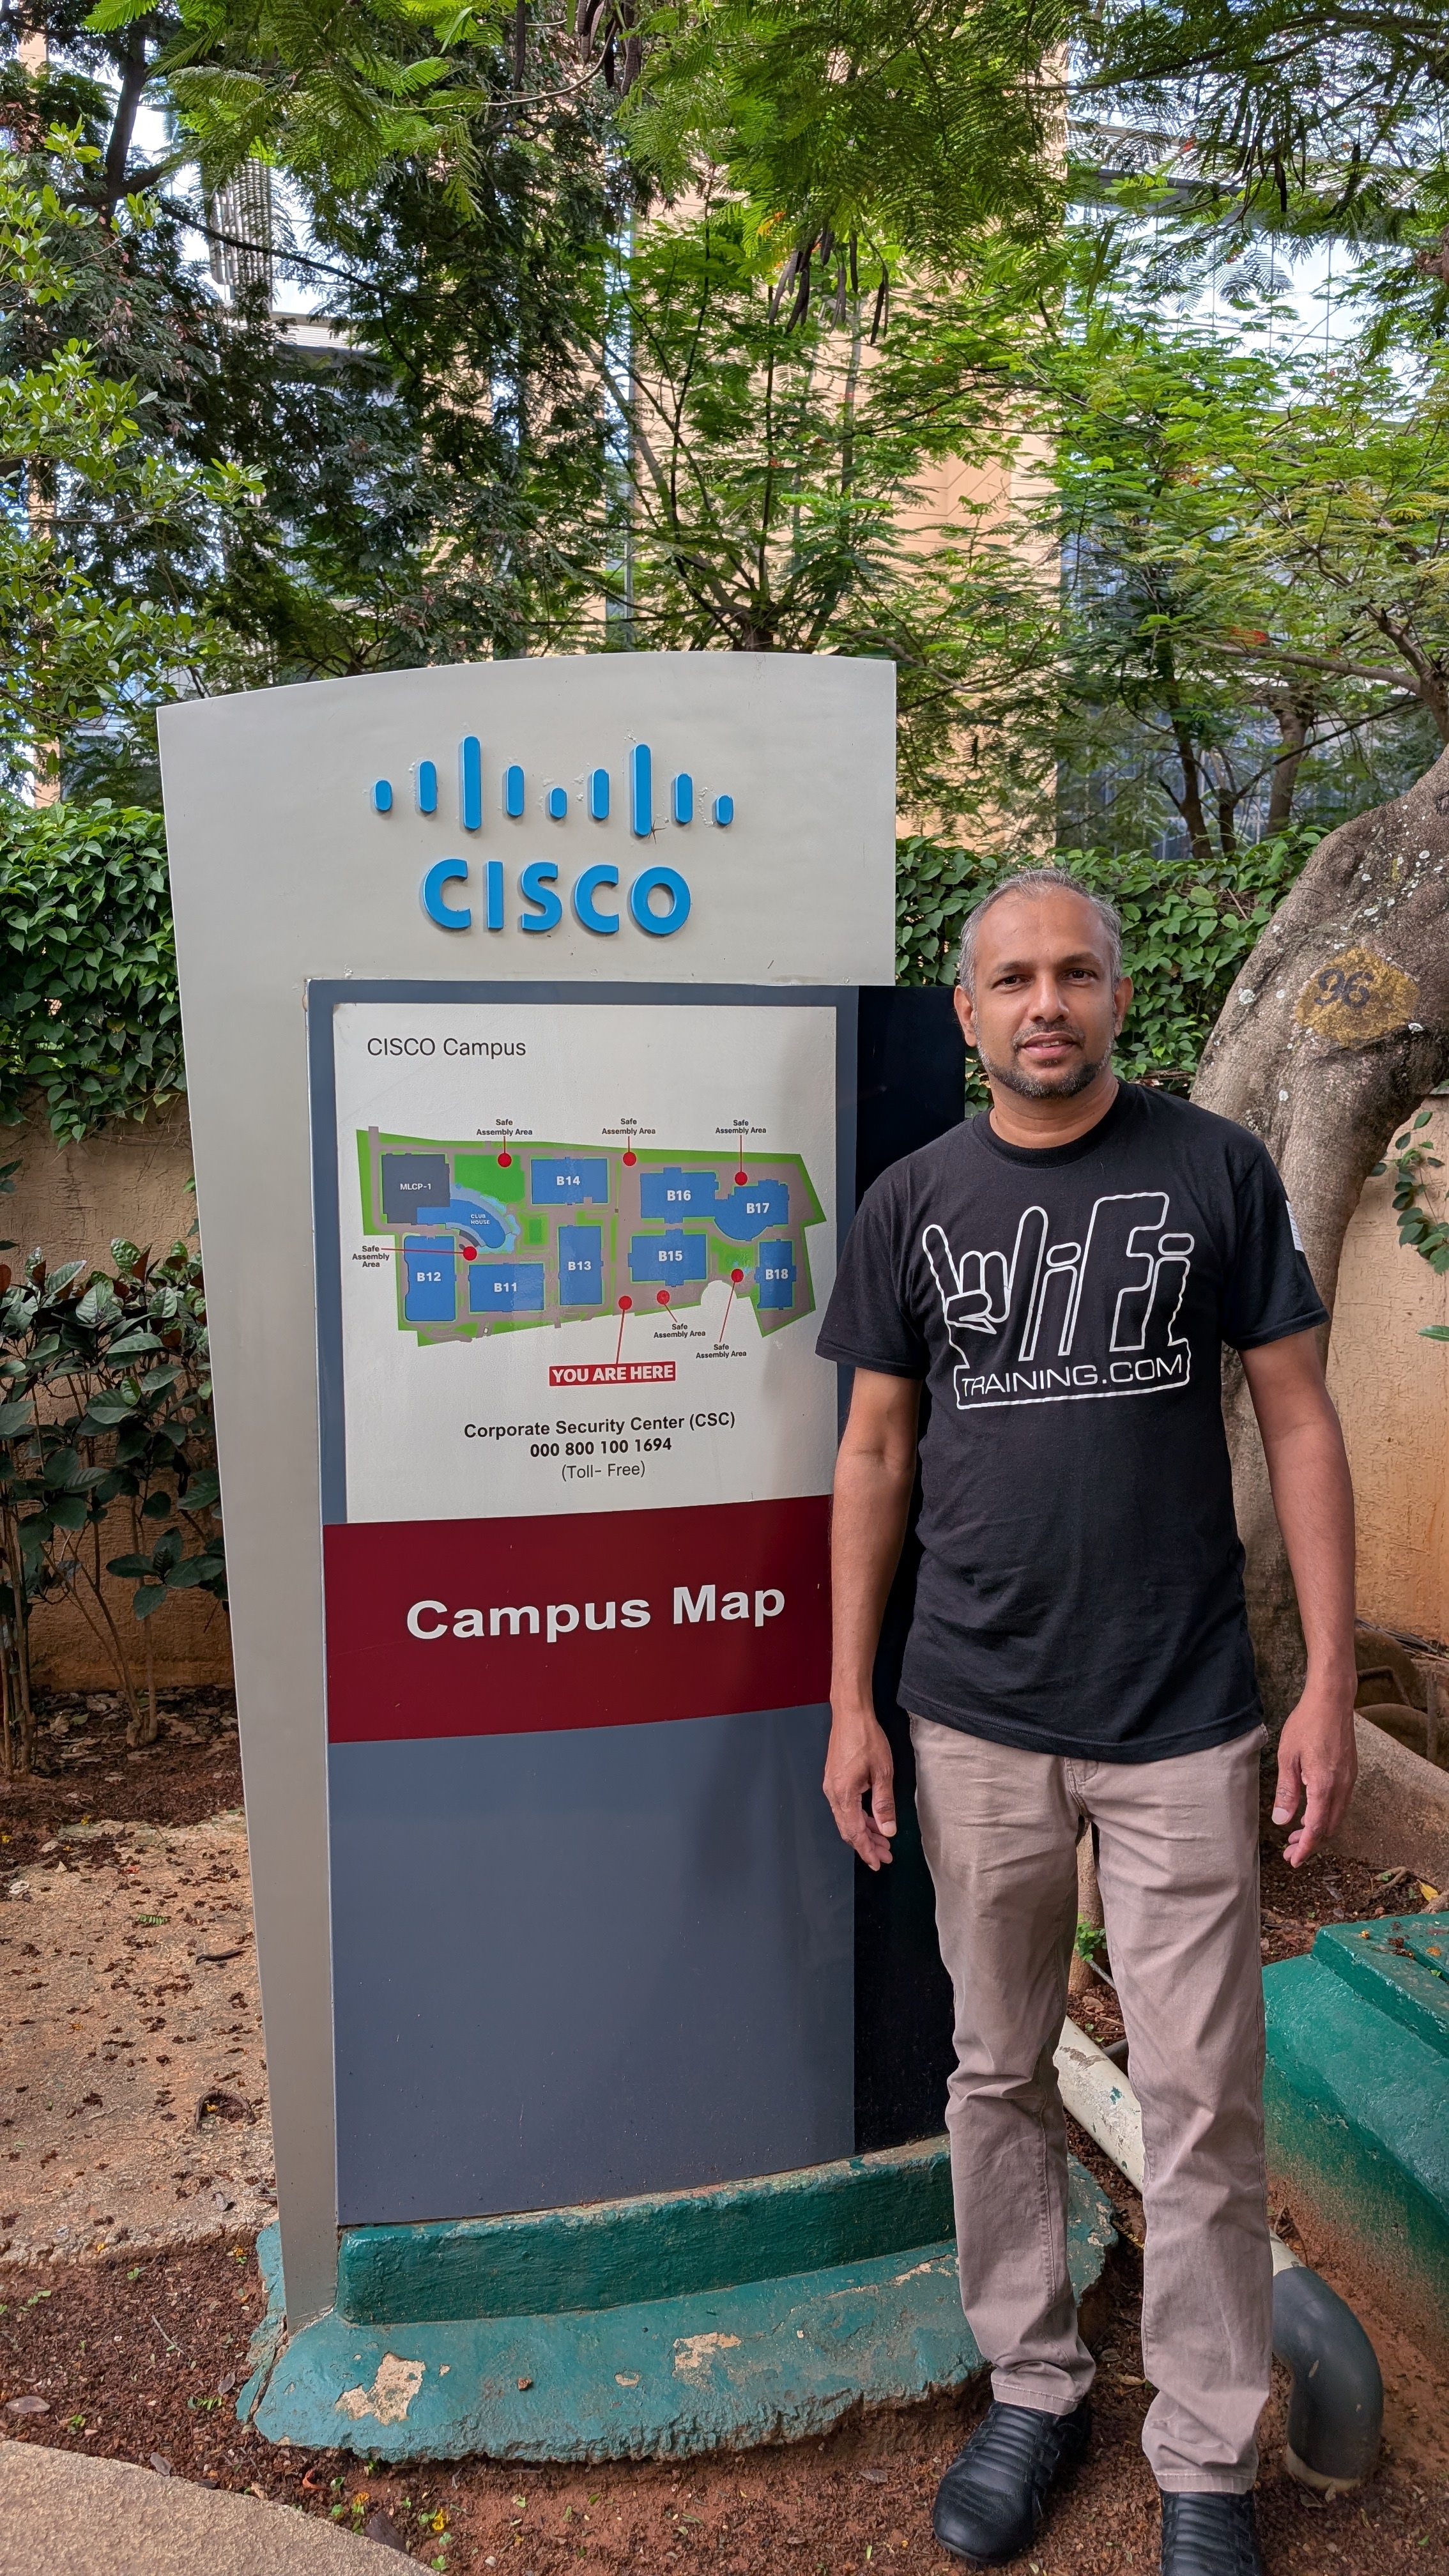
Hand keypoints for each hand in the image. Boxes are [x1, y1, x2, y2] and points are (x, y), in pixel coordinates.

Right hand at [824, 1706, 896, 1869]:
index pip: (855, 1832)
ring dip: (864, 1832)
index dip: (866, 1851)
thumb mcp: (882, 1772)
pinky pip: (845, 1807)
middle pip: (848, 1830)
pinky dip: (858, 1817)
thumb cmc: (866, 1738)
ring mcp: (831, 1786)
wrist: (850, 1714)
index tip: (878, 1863)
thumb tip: (888, 1830)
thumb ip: (884, 1804)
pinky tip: (871, 1819)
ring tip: (882, 1840)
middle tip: (885, 1856)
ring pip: (846, 1819)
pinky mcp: (834, 1780)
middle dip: (866, 1845)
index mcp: (844, 1794)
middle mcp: (833, 1793)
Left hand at [1272, 1691, 1357, 1865]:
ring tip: (1297, 1835)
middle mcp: (1342, 1787)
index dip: (1306, 1848)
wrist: (1332, 1702)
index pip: (1317, 1827)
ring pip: (1337, 1817)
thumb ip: (1286, 1791)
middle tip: (1291, 1852)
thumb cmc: (1307, 1724)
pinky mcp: (1350, 1773)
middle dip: (1311, 1843)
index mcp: (1324, 1785)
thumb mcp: (1288, 1757)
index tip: (1294, 1860)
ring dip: (1319, 1830)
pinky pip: (1340, 1804)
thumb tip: (1281, 1820)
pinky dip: (1326, 1815)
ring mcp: (1349, 1780)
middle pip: (1330, 1828)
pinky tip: (1310, 1812)